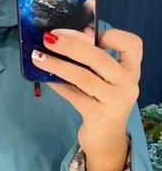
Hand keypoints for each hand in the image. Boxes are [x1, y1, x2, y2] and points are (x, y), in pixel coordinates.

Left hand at [34, 0, 140, 153]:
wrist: (106, 139)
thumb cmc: (101, 101)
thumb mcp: (103, 79)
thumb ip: (91, 61)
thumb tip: (62, 34)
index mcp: (132, 69)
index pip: (133, 44)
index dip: (112, 35)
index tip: (91, 30)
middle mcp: (128, 83)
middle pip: (100, 57)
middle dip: (72, 44)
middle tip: (49, 35)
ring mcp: (115, 100)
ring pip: (83, 77)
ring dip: (57, 64)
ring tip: (37, 56)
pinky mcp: (98, 115)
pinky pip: (73, 95)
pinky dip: (57, 84)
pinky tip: (43, 77)